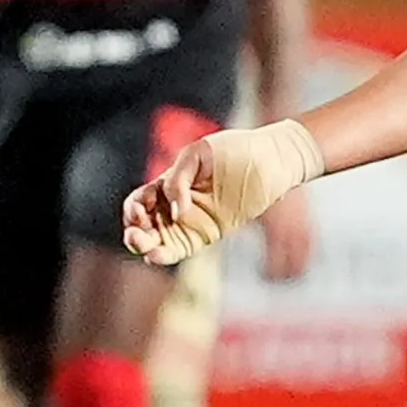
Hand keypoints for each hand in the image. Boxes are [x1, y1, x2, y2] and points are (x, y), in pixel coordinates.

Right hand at [122, 120, 325, 265]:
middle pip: (143, 224)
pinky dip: (164, 255)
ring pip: (157, 240)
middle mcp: (176, 204)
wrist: (272, 160)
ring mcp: (191, 220)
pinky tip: (156, 256)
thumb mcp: (197, 154)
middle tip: (137, 236)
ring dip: (145, 246)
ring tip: (145, 247)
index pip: (139, 201)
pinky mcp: (206, 233)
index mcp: (169, 182)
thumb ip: (177, 180)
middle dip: (134, 232)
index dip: (134, 209)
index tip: (141, 211)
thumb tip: (175, 214)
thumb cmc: (235, 150)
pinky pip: (179, 248)